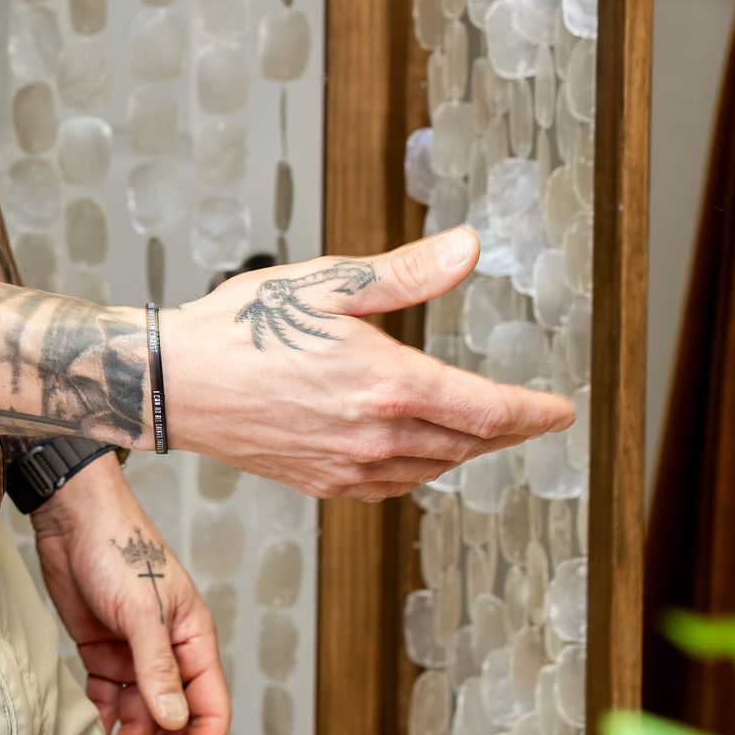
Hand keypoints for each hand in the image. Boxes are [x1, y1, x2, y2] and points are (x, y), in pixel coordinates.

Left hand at [28, 455, 227, 734]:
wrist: (72, 515)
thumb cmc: (119, 548)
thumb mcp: (143, 610)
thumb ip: (158, 668)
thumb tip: (174, 724)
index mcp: (195, 641)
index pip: (209, 711)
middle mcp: (169, 652)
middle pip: (174, 723)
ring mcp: (135, 653)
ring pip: (140, 718)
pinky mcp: (102, 650)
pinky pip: (108, 700)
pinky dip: (104, 726)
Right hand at [161, 227, 574, 499]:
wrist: (174, 383)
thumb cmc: (242, 326)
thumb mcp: (328, 283)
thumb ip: (406, 274)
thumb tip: (469, 249)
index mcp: (385, 384)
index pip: (485, 411)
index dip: (532, 413)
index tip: (561, 412)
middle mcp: (375, 435)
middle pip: (467, 443)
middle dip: (508, 431)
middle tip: (533, 420)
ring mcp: (348, 466)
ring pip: (432, 467)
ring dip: (466, 450)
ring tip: (483, 432)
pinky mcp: (321, 482)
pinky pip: (393, 485)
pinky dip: (421, 469)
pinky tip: (420, 453)